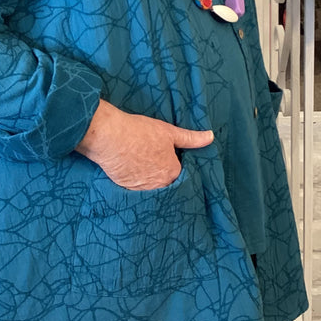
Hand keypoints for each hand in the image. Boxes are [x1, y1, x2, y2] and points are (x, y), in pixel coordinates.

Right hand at [75, 100, 213, 189]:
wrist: (109, 137)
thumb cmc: (139, 132)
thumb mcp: (168, 131)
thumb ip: (191, 138)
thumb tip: (210, 137)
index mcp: (172, 172)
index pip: (178, 172)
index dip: (172, 161)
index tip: (164, 154)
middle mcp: (158, 185)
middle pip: (164, 181)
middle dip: (160, 172)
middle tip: (150, 156)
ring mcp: (141, 188)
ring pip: (149, 185)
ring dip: (147, 176)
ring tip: (139, 160)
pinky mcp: (125, 188)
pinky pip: (134, 187)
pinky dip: (133, 178)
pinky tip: (129, 166)